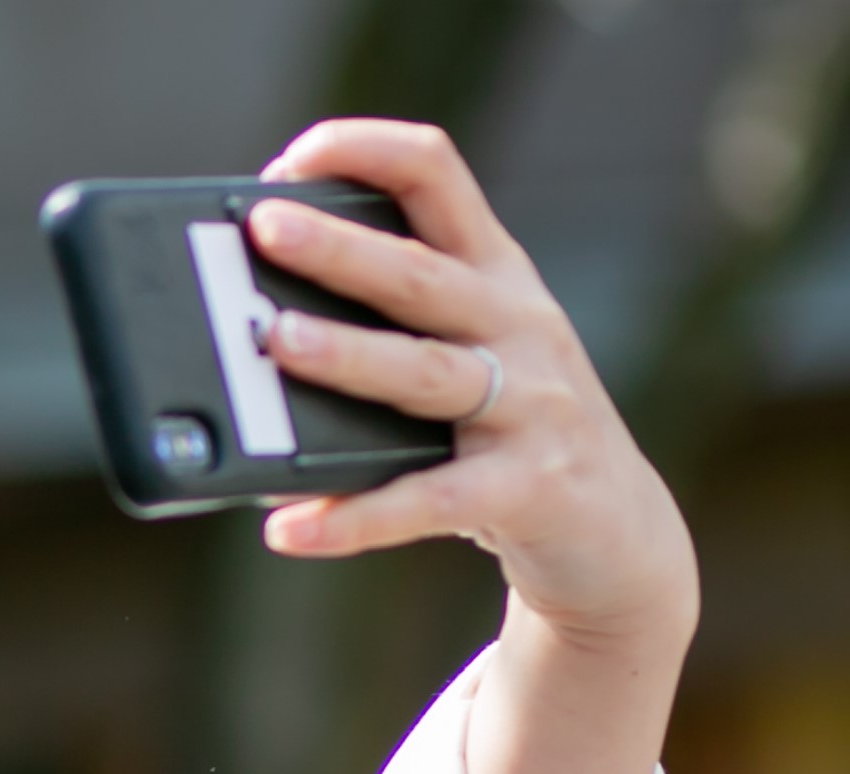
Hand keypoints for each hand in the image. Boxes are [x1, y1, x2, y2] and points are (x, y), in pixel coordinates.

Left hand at [248, 120, 695, 658]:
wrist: (615, 527)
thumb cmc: (512, 432)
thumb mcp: (466, 356)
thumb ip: (385, 331)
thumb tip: (250, 338)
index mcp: (493, 276)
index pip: (437, 177)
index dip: (367, 152)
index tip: (292, 158)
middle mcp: (517, 326)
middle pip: (419, 275)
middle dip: (340, 246)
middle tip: (263, 227)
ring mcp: (531, 405)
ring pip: (423, 373)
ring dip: (346, 354)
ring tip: (275, 341)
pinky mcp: (527, 487)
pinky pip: (428, 502)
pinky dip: (354, 518)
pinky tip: (288, 527)